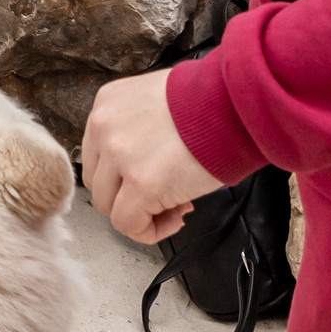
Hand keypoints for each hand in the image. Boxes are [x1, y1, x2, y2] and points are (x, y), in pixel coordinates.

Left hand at [82, 69, 223, 242]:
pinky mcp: (140, 184)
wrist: (233, 106)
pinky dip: (150, 231)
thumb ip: (138, 128)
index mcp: (108, 105)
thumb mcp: (157, 101)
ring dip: (141, 213)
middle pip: (99, 181)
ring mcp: (118, 156)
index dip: (124, 173)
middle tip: (167, 194)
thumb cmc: (209, 102)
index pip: (97, 154)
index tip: (154, 175)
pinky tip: (177, 216)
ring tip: (176, 204)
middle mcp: (104, 127)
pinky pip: (128, 225)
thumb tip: (146, 163)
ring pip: (109, 205)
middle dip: (129, 195)